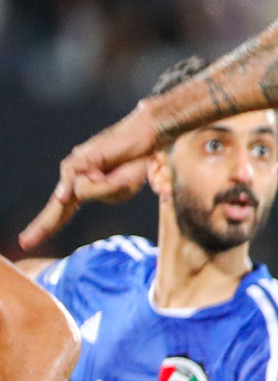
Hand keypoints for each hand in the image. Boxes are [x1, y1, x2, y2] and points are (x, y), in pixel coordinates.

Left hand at [22, 107, 158, 248]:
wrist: (149, 137)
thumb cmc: (136, 163)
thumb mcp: (122, 188)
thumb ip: (98, 193)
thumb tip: (69, 191)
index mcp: (87, 191)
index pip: (62, 212)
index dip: (45, 227)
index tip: (26, 243)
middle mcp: (75, 178)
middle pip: (57, 206)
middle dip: (44, 225)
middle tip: (25, 242)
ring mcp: (77, 167)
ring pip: (80, 192)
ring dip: (104, 187)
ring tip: (122, 174)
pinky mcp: (82, 155)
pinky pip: (78, 175)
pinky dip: (87, 181)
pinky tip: (94, 178)